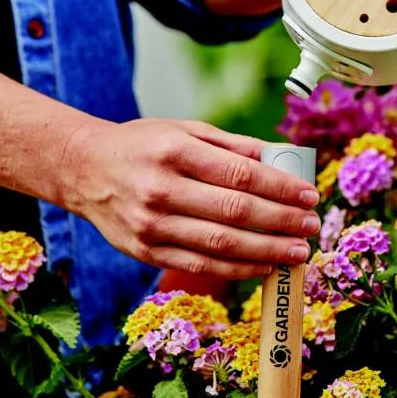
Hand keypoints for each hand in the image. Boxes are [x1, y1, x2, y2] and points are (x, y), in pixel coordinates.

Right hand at [62, 118, 321, 278]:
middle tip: (311, 226)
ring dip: (266, 251)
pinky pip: (199, 264)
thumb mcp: (185, 130)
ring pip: (220, 244)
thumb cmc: (143, 145)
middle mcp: (161, 189)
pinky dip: (237, 268)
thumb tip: (280, 157)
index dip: (280, 188)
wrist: (84, 170)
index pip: (240, 174)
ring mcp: (151, 225)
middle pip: (234, 212)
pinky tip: (264, 265)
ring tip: (297, 252)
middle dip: (281, 222)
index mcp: (175, 152)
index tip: (309, 196)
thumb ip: (232, 145)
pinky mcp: (145, 251)